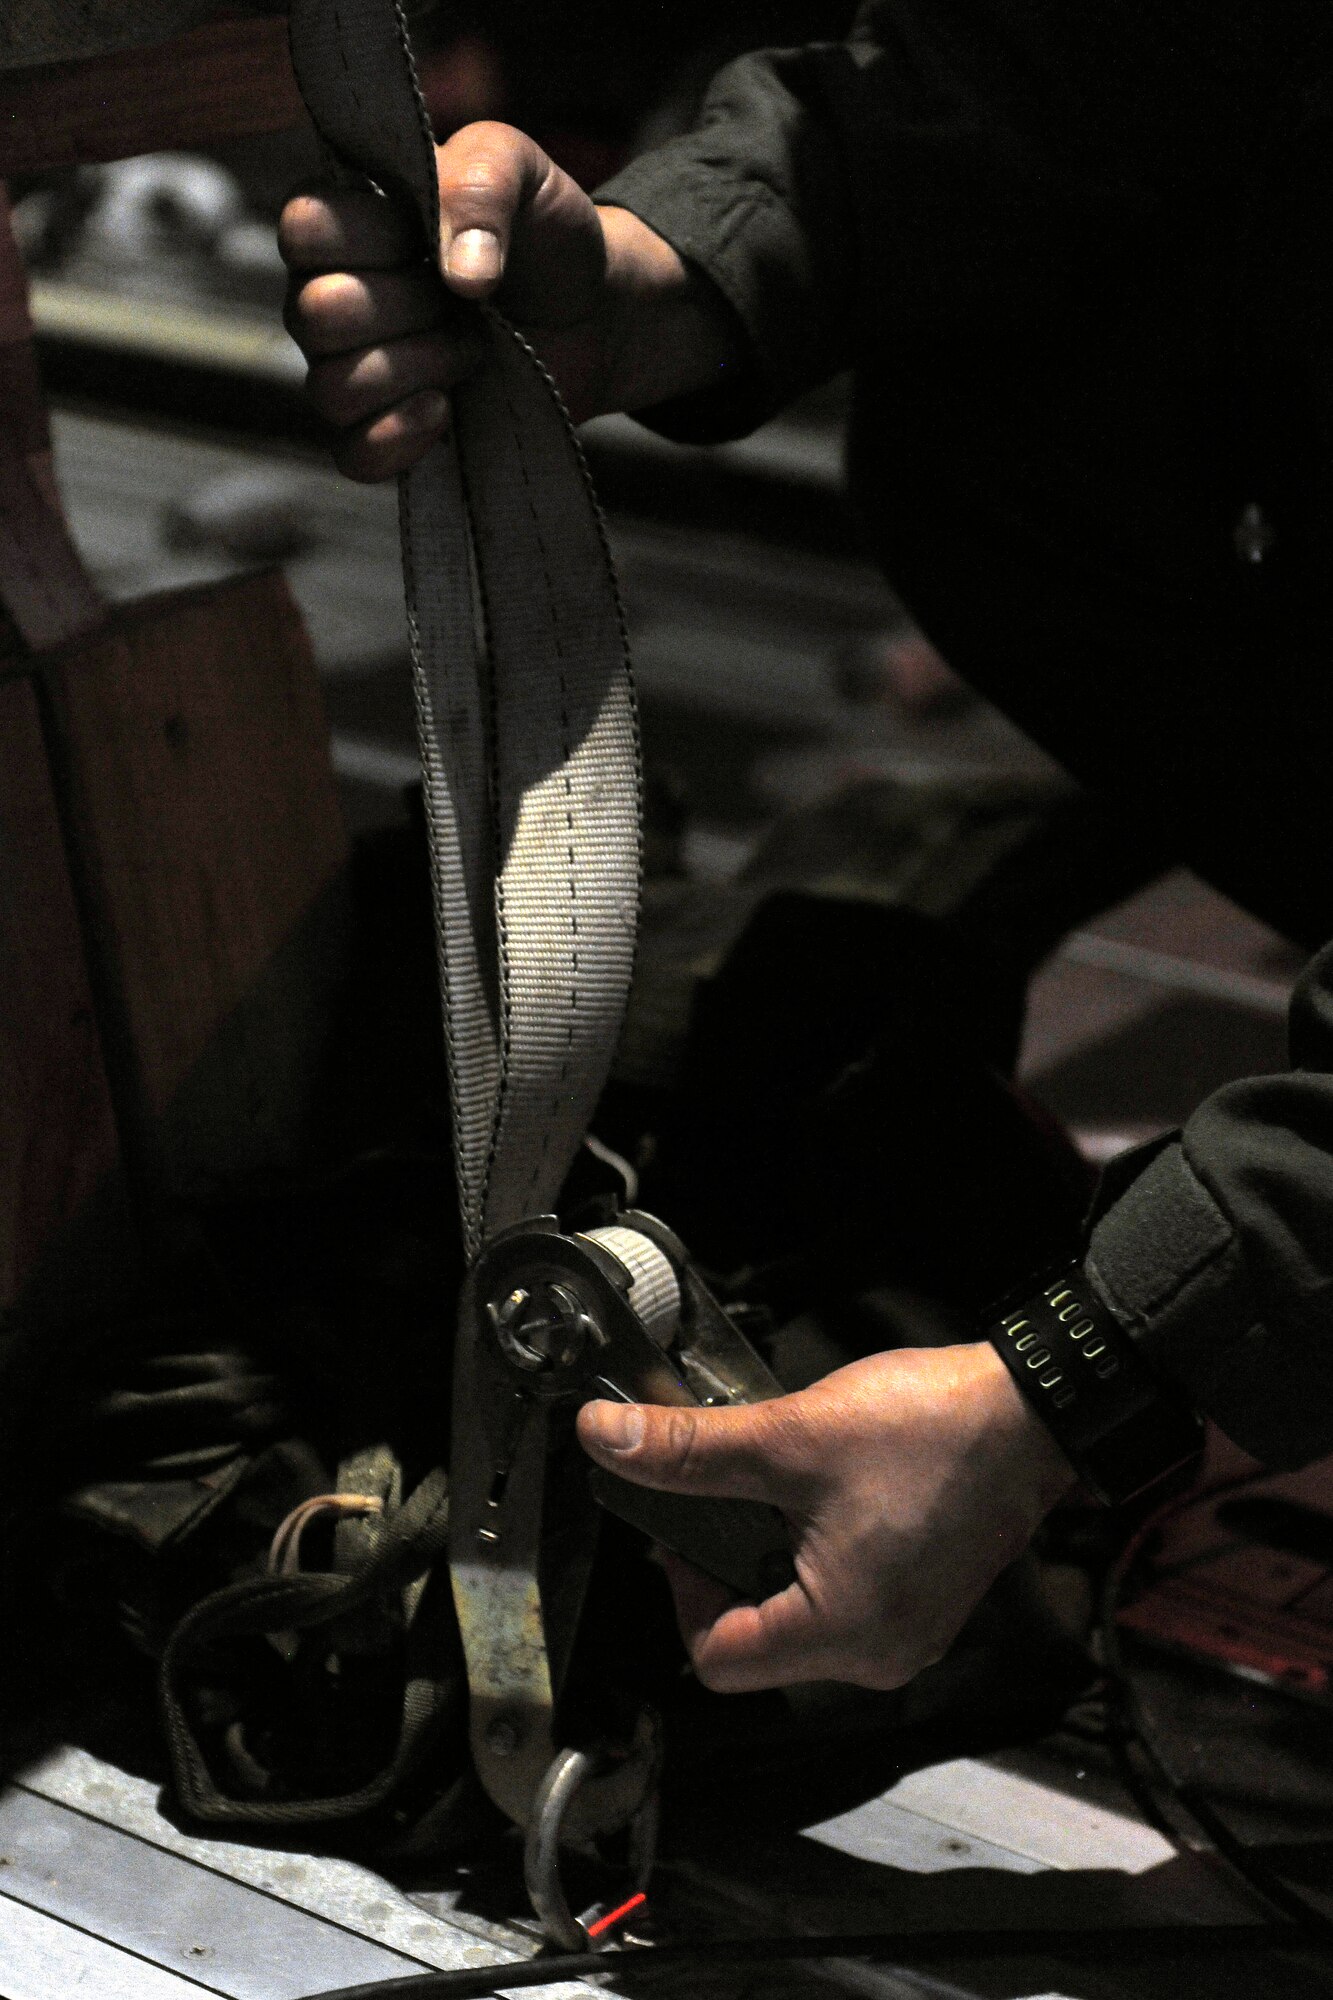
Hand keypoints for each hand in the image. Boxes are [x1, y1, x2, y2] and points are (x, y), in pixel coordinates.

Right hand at [279, 121, 736, 479]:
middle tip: (468, 300)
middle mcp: (333, 295)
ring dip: (418, 367)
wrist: (593, 312)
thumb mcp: (522, 170)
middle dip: (407, 308)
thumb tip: (461, 275)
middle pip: (316, 315)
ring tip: (473, 348)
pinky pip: (354, 453)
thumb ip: (480, 183)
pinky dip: (398, 437)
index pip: (303, 228)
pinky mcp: (385, 433)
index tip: (427, 233)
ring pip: (333, 387)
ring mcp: (354, 369)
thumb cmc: (543, 233)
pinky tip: (446, 407)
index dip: (370, 238)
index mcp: (348, 221)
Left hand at [577, 1343, 1076, 1692]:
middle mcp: (877, 1657)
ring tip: (774, 1487)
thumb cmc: (927, 1430)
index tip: (681, 1521)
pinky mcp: (924, 1605)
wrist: (1031, 1410)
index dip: (680, 1589)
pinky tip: (818, 1496)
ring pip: (797, 1623)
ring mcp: (907, 1634)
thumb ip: (689, 1450)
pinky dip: (813, 1560)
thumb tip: (603, 1440)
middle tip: (720, 1496)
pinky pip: (842, 1605)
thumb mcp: (789, 1436)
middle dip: (724, 1570)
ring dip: (768, 1561)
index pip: (716, 1658)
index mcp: (842, 1635)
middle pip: (755, 1646)